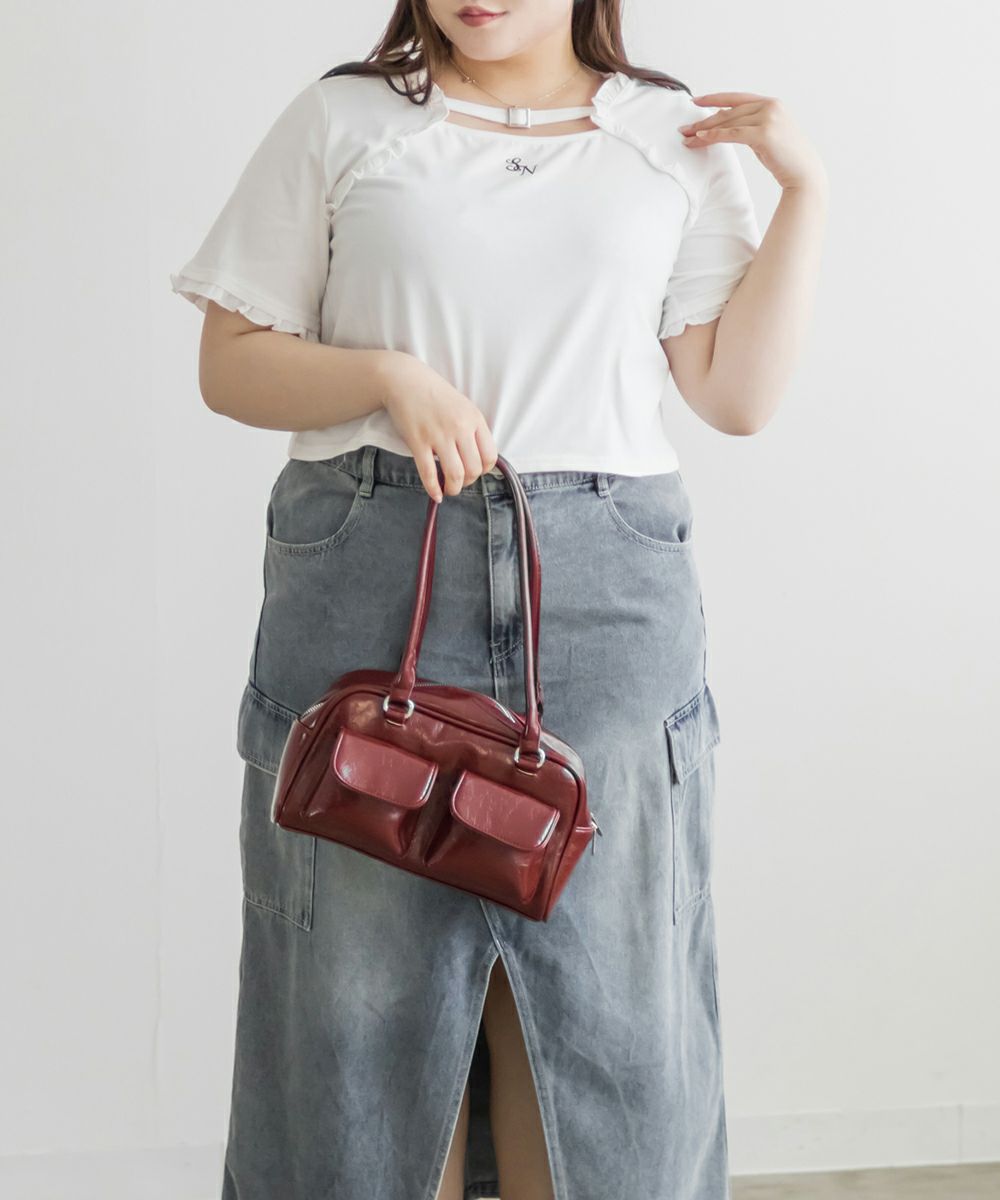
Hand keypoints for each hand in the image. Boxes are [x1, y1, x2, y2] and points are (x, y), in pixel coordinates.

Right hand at [381, 354, 498, 502]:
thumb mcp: (463, 407)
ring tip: (449, 489)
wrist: (404, 380)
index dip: (484, 470)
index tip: (474, 472)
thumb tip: (478, 459)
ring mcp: (439, 435)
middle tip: (459, 482)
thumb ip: (472, 429)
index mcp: (475, 419)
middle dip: (468, 482)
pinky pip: (429, 473)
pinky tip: (435, 495)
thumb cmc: (434, 394)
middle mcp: (460, 427)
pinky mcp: (418, 441)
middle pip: (474, 469)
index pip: (490, 456)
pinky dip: (433, 489)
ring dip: (453, 489)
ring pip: (455, 474)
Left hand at [677, 92, 827, 193]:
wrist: (804, 172)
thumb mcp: (766, 135)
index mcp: (771, 103)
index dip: (714, 99)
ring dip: (705, 130)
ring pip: (728, 122)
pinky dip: (715, 136)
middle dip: (704, 120)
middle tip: (684, 128)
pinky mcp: (764, 133)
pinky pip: (733, 134)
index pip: (737, 98)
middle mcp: (770, 106)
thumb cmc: (785, 158)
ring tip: (688, 137)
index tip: (696, 101)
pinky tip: (701, 138)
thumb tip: (724, 123)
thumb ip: (750, 125)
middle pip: (729, 111)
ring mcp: (768, 118)